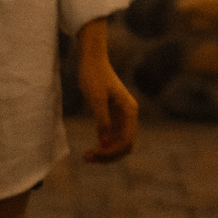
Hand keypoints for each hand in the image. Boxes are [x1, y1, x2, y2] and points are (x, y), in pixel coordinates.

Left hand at [78, 23, 137, 162]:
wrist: (91, 58)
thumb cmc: (93, 75)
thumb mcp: (96, 98)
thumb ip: (102, 120)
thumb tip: (104, 143)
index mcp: (130, 111)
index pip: (126, 141)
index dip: (111, 152)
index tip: (94, 153)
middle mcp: (129, 115)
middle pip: (125, 145)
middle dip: (109, 155)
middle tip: (88, 159)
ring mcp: (122, 116)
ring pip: (118, 143)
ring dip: (106, 152)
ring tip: (87, 158)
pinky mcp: (113, 115)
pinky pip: (112, 136)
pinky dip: (103, 145)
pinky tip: (91, 149)